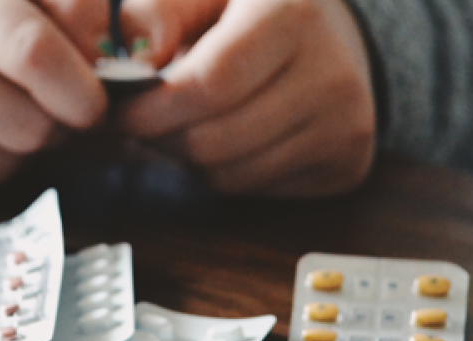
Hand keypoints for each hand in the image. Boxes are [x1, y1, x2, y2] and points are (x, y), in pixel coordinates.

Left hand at [117, 0, 375, 196]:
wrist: (333, 37)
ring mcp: (345, 122)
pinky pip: (255, 191)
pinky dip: (225, 174)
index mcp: (292, 11)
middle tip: (148, 123)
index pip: (209, 84)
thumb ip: (162, 14)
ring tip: (189, 126)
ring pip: (229, 175)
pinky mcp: (347, 163)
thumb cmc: (248, 13)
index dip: (154, 109)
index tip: (125, 112)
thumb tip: (131, 65)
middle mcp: (332, 70)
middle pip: (213, 140)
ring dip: (191, 160)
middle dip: (163, 139)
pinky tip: (229, 140)